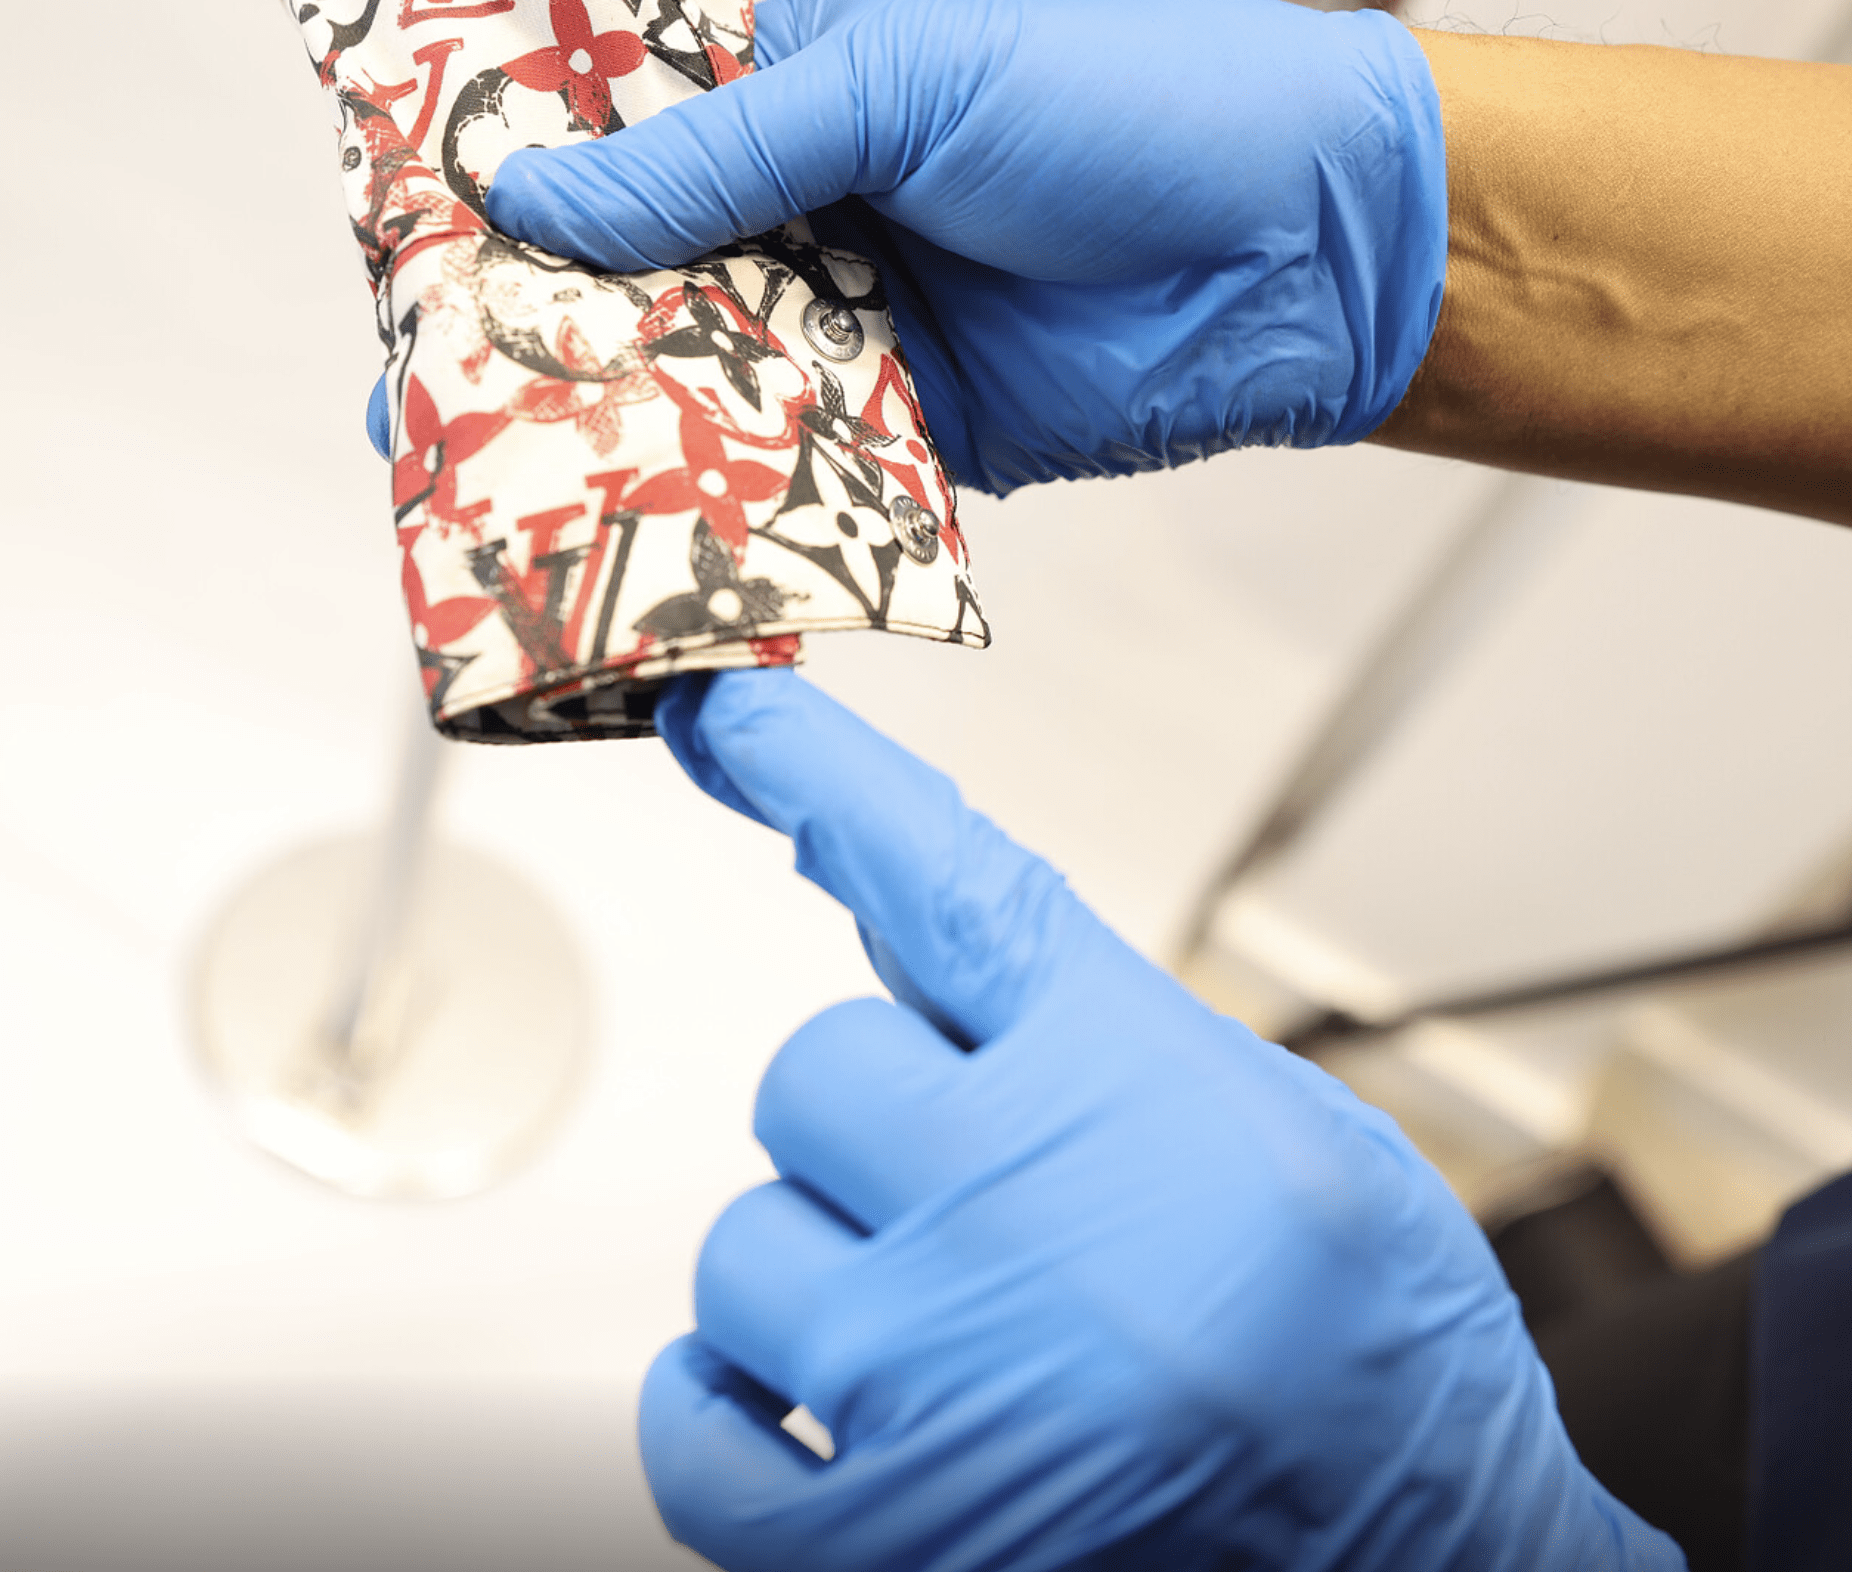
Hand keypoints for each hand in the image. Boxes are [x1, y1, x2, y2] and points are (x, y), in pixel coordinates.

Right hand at [484, 0, 1447, 494]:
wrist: (1303, 244)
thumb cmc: (1129, 100)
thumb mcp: (903, 83)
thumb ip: (722, 152)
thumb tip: (539, 193)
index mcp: (799, 92)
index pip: (622, 141)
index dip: (522, 193)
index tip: (414, 250)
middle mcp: (817, 213)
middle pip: (646, 280)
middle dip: (548, 332)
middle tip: (426, 392)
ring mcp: (865, 330)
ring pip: (710, 385)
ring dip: (623, 426)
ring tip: (505, 471)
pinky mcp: (916, 437)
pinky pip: (800, 472)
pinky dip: (733, 500)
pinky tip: (646, 526)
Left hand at [642, 668, 1682, 1571]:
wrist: (1433, 1545)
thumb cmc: (1369, 1326)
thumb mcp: (1258, 1105)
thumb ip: (1073, 1013)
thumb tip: (897, 925)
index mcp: (1126, 1077)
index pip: (930, 871)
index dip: (813, 768)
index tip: (726, 705)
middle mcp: (1020, 1210)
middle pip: (807, 1075)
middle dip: (875, 1120)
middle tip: (982, 1189)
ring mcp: (941, 1378)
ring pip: (742, 1247)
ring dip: (825, 1271)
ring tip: (964, 1324)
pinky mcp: (891, 1533)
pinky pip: (695, 1438)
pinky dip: (728, 1417)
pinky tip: (823, 1408)